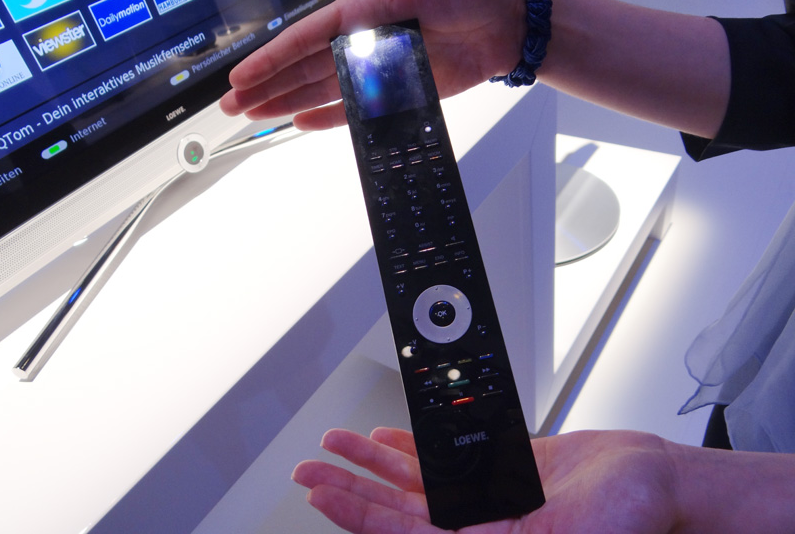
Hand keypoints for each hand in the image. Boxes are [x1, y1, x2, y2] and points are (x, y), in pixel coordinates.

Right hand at [219, 0, 525, 130]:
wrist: (506, 21)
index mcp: (359, 10)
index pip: (304, 39)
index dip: (270, 59)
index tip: (240, 78)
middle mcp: (361, 43)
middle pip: (303, 71)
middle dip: (266, 88)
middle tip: (232, 107)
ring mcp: (379, 71)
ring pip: (323, 92)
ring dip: (287, 103)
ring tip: (255, 117)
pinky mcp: (399, 93)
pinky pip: (358, 111)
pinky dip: (330, 118)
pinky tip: (301, 122)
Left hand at [291, 427, 681, 533]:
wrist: (655, 479)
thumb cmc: (627, 515)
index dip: (358, 514)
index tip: (321, 494)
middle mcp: (480, 528)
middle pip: (398, 508)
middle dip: (351, 486)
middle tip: (310, 467)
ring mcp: (488, 499)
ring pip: (416, 482)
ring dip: (375, 463)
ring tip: (339, 445)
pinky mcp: (502, 473)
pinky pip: (447, 461)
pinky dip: (415, 450)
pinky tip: (388, 441)